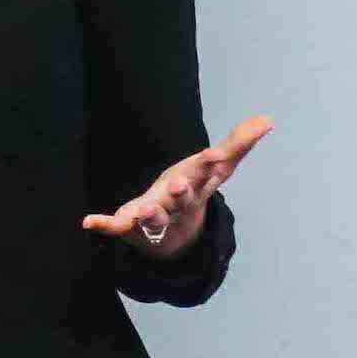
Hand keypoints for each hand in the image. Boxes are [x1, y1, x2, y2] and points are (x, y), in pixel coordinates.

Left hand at [85, 116, 274, 255]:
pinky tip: (88, 221)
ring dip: (149, 215)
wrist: (174, 238)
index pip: (207, 174)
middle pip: (182, 200)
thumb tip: (268, 119)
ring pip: (154, 218)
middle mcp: (179, 205)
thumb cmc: (193, 192)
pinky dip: (104, 225)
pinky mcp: (131, 227)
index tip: (214, 154)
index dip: (210, 164)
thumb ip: (239, 143)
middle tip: (178, 184)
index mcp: (199, 187)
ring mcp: (156, 218)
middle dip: (180, 193)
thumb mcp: (216, 167)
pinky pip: (117, 227)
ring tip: (141, 211)